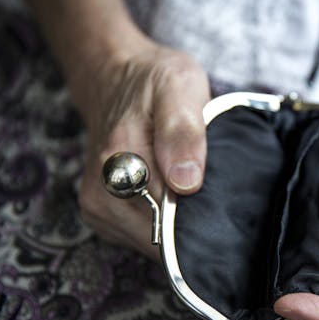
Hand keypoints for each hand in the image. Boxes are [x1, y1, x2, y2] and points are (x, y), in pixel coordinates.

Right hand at [73, 39, 209, 258]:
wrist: (116, 77)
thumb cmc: (154, 81)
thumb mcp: (179, 86)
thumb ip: (183, 132)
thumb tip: (185, 183)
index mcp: (121, 159)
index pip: (170, 219)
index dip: (202, 217)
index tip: (220, 201)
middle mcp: (103, 189)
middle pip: (161, 237)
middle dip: (190, 223)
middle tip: (210, 188)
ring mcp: (98, 205)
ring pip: (152, 242)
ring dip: (177, 224)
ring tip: (190, 187)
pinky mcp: (100, 214)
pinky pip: (141, 237)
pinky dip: (162, 224)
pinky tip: (172, 196)